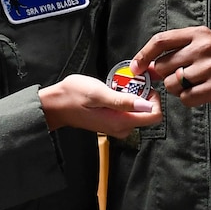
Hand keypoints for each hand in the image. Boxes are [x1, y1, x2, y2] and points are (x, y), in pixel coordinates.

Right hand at [40, 75, 162, 135]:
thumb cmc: (72, 96)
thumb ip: (123, 101)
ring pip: (138, 111)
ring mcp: (116, 126)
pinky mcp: (112, 122)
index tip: (143, 85)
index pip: (154, 116)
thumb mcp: (98, 93)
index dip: (154, 98)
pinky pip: (128, 111)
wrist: (55, 105)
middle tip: (128, 82)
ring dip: (133, 95)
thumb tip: (146, 105)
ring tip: (118, 84)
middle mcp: (121, 128)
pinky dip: (125, 99)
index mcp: (120, 122)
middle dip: (143, 95)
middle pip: (148, 113)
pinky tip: (114, 90)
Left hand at [131, 28, 210, 117]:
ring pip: (173, 83)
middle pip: (164, 66)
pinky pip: (187, 98)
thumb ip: (178, 54)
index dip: (144, 55)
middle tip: (184, 80)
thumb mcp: (204, 50)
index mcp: (199, 34)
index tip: (136, 68)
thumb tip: (147, 67)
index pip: (161, 40)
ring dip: (179, 91)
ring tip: (197, 87)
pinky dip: (190, 100)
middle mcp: (205, 47)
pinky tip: (203, 95)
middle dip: (167, 78)